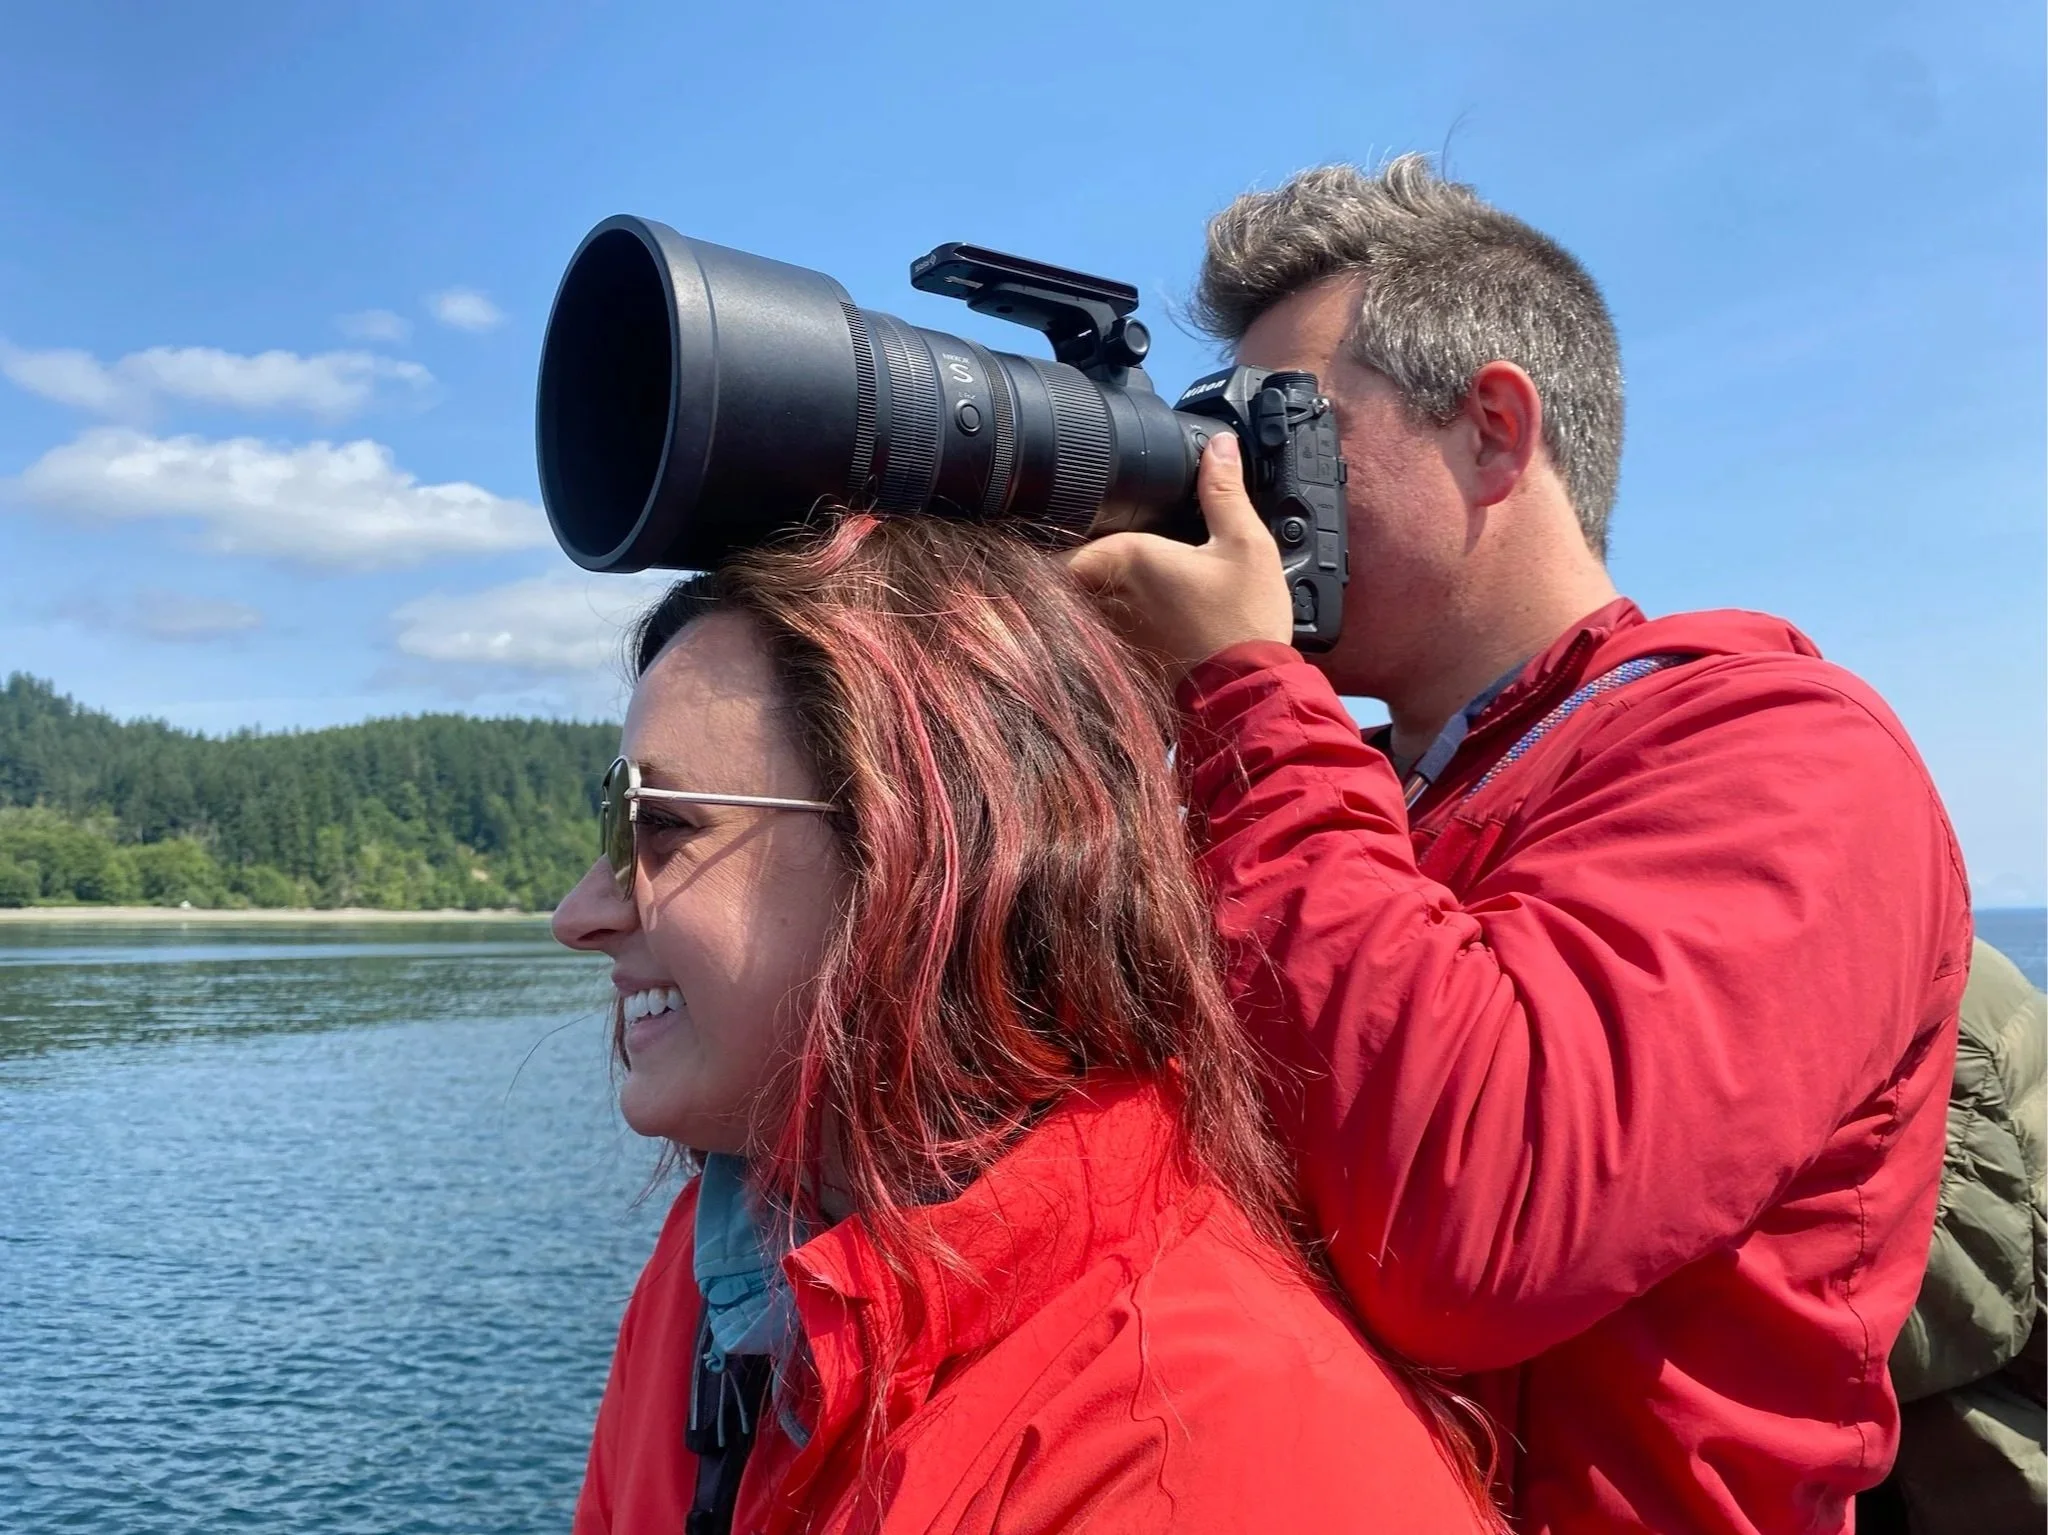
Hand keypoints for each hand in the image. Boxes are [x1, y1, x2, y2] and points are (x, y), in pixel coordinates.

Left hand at [1062, 433, 1294, 678]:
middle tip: (1071, 535)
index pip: (1066, 537)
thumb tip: (1218, 445)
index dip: (1056, 524)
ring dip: (1077, 590)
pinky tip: (1125, 612)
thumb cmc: (1244, 622)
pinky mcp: (1120, 657)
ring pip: (1075, 602)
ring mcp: (1109, 631)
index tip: (1055, 513)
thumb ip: (1224, 492)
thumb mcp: (1246, 545)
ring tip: (1089, 573)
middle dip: (1066, 556)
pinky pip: (1093, 630)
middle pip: (1065, 570)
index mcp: (1128, 558)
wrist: (1245, 695)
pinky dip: (1096, 619)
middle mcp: (1106, 595)